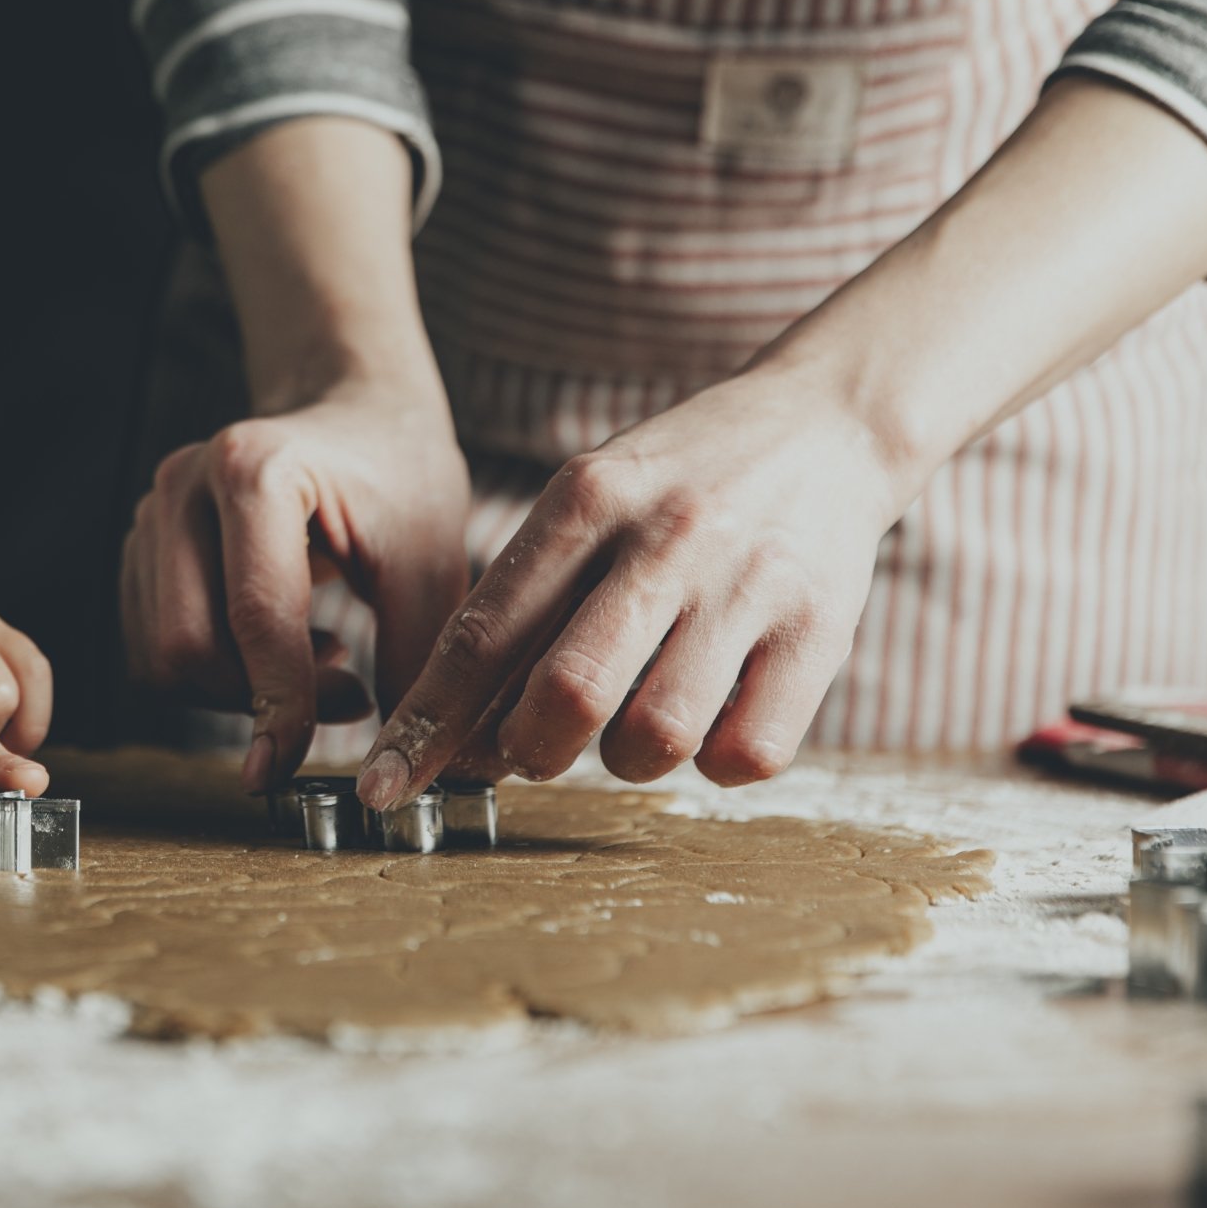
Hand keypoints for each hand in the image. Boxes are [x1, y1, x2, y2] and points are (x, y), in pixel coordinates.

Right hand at [122, 379, 471, 794]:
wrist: (356, 416)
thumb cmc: (400, 479)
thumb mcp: (430, 560)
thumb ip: (412, 658)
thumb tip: (391, 765)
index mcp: (255, 470)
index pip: (254, 616)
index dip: (276, 704)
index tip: (287, 771)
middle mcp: (184, 483)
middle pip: (184, 645)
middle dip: (255, 699)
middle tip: (350, 694)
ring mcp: (153, 512)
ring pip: (161, 656)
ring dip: (238, 689)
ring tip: (324, 658)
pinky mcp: (143, 546)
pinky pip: (154, 647)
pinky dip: (214, 672)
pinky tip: (279, 643)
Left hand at [357, 368, 917, 807]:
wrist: (826, 421)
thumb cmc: (675, 483)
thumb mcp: (586, 499)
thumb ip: (525, 597)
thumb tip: (457, 731)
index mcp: (585, 498)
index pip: (481, 633)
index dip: (425, 725)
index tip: (380, 786)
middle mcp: (664, 539)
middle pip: (568, 693)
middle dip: (528, 751)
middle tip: (532, 751)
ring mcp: (748, 586)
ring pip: (656, 736)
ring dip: (623, 760)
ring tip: (629, 724)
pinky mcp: (820, 633)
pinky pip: (746, 753)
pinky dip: (712, 762)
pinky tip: (708, 721)